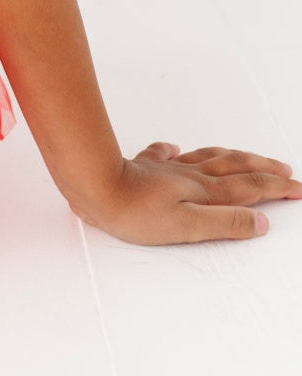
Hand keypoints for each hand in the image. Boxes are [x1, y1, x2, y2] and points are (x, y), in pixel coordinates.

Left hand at [68, 141, 301, 244]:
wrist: (94, 184)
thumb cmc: (135, 212)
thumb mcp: (188, 227)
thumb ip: (225, 223)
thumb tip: (260, 222)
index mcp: (205, 191)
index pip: (250, 188)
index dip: (277, 188)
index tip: (299, 188)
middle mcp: (190, 175)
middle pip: (235, 167)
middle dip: (263, 169)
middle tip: (284, 170)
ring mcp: (167, 168)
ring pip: (208, 157)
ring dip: (232, 157)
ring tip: (245, 157)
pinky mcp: (144, 166)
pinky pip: (165, 154)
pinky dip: (176, 152)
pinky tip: (174, 149)